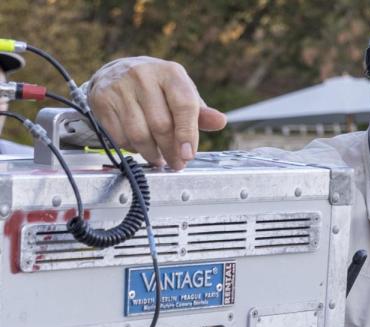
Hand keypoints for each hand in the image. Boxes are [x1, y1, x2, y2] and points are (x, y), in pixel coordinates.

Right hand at [88, 57, 226, 169]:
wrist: (116, 73)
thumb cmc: (156, 87)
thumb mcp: (181, 93)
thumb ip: (200, 112)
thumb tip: (220, 122)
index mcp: (170, 73)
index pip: (184, 106)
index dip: (187, 134)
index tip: (188, 155)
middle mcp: (143, 75)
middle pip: (161, 125)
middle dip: (171, 150)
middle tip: (176, 163)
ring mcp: (120, 87)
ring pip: (139, 134)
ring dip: (152, 153)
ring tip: (159, 158)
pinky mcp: (102, 100)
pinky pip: (120, 136)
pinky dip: (133, 148)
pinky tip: (140, 147)